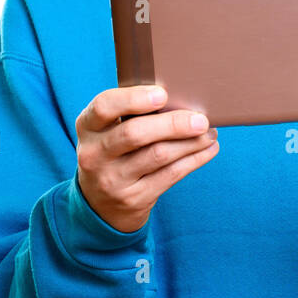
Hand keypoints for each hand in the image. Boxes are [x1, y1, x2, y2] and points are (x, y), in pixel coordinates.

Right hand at [75, 85, 218, 232]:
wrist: (100, 204)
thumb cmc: (114, 152)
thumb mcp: (107, 132)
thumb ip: (131, 114)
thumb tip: (182, 97)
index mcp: (87, 127)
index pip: (103, 107)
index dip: (133, 99)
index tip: (162, 94)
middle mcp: (94, 154)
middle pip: (135, 134)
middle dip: (173, 124)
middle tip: (201, 119)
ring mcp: (112, 180)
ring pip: (158, 155)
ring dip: (190, 142)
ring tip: (210, 132)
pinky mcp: (133, 198)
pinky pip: (170, 175)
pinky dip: (194, 160)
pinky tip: (208, 149)